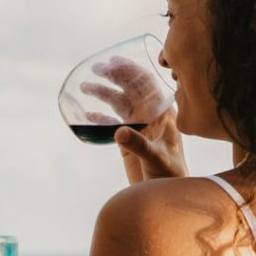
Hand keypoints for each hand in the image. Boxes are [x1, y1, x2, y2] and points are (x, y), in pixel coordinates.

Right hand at [82, 54, 184, 183]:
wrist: (166, 193)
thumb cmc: (170, 174)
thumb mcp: (157, 157)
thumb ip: (140, 145)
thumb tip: (118, 133)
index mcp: (162, 112)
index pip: (147, 84)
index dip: (131, 70)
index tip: (114, 62)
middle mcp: (150, 115)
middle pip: (131, 88)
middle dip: (114, 76)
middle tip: (97, 69)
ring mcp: (138, 126)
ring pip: (119, 103)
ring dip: (103, 93)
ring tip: (86, 87)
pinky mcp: (127, 140)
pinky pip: (112, 123)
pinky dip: (101, 118)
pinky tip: (89, 115)